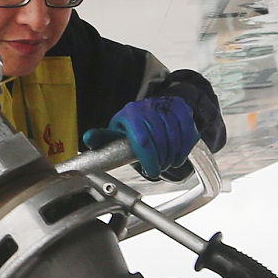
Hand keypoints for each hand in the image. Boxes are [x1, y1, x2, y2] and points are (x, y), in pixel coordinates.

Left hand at [86, 94, 200, 181]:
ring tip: (168, 163)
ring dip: (175, 155)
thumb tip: (88, 138)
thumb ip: (102, 138)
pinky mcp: (180, 107)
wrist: (150, 109)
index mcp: (130, 113)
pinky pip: (188, 128)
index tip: (151, 172)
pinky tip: (179, 153)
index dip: (149, 160)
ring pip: (176, 135)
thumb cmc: (131, 126)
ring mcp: (166, 105)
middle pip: (161, 140)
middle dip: (162, 160)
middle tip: (159, 169)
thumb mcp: (115, 131)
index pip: (143, 141)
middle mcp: (148, 106)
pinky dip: (186, 145)